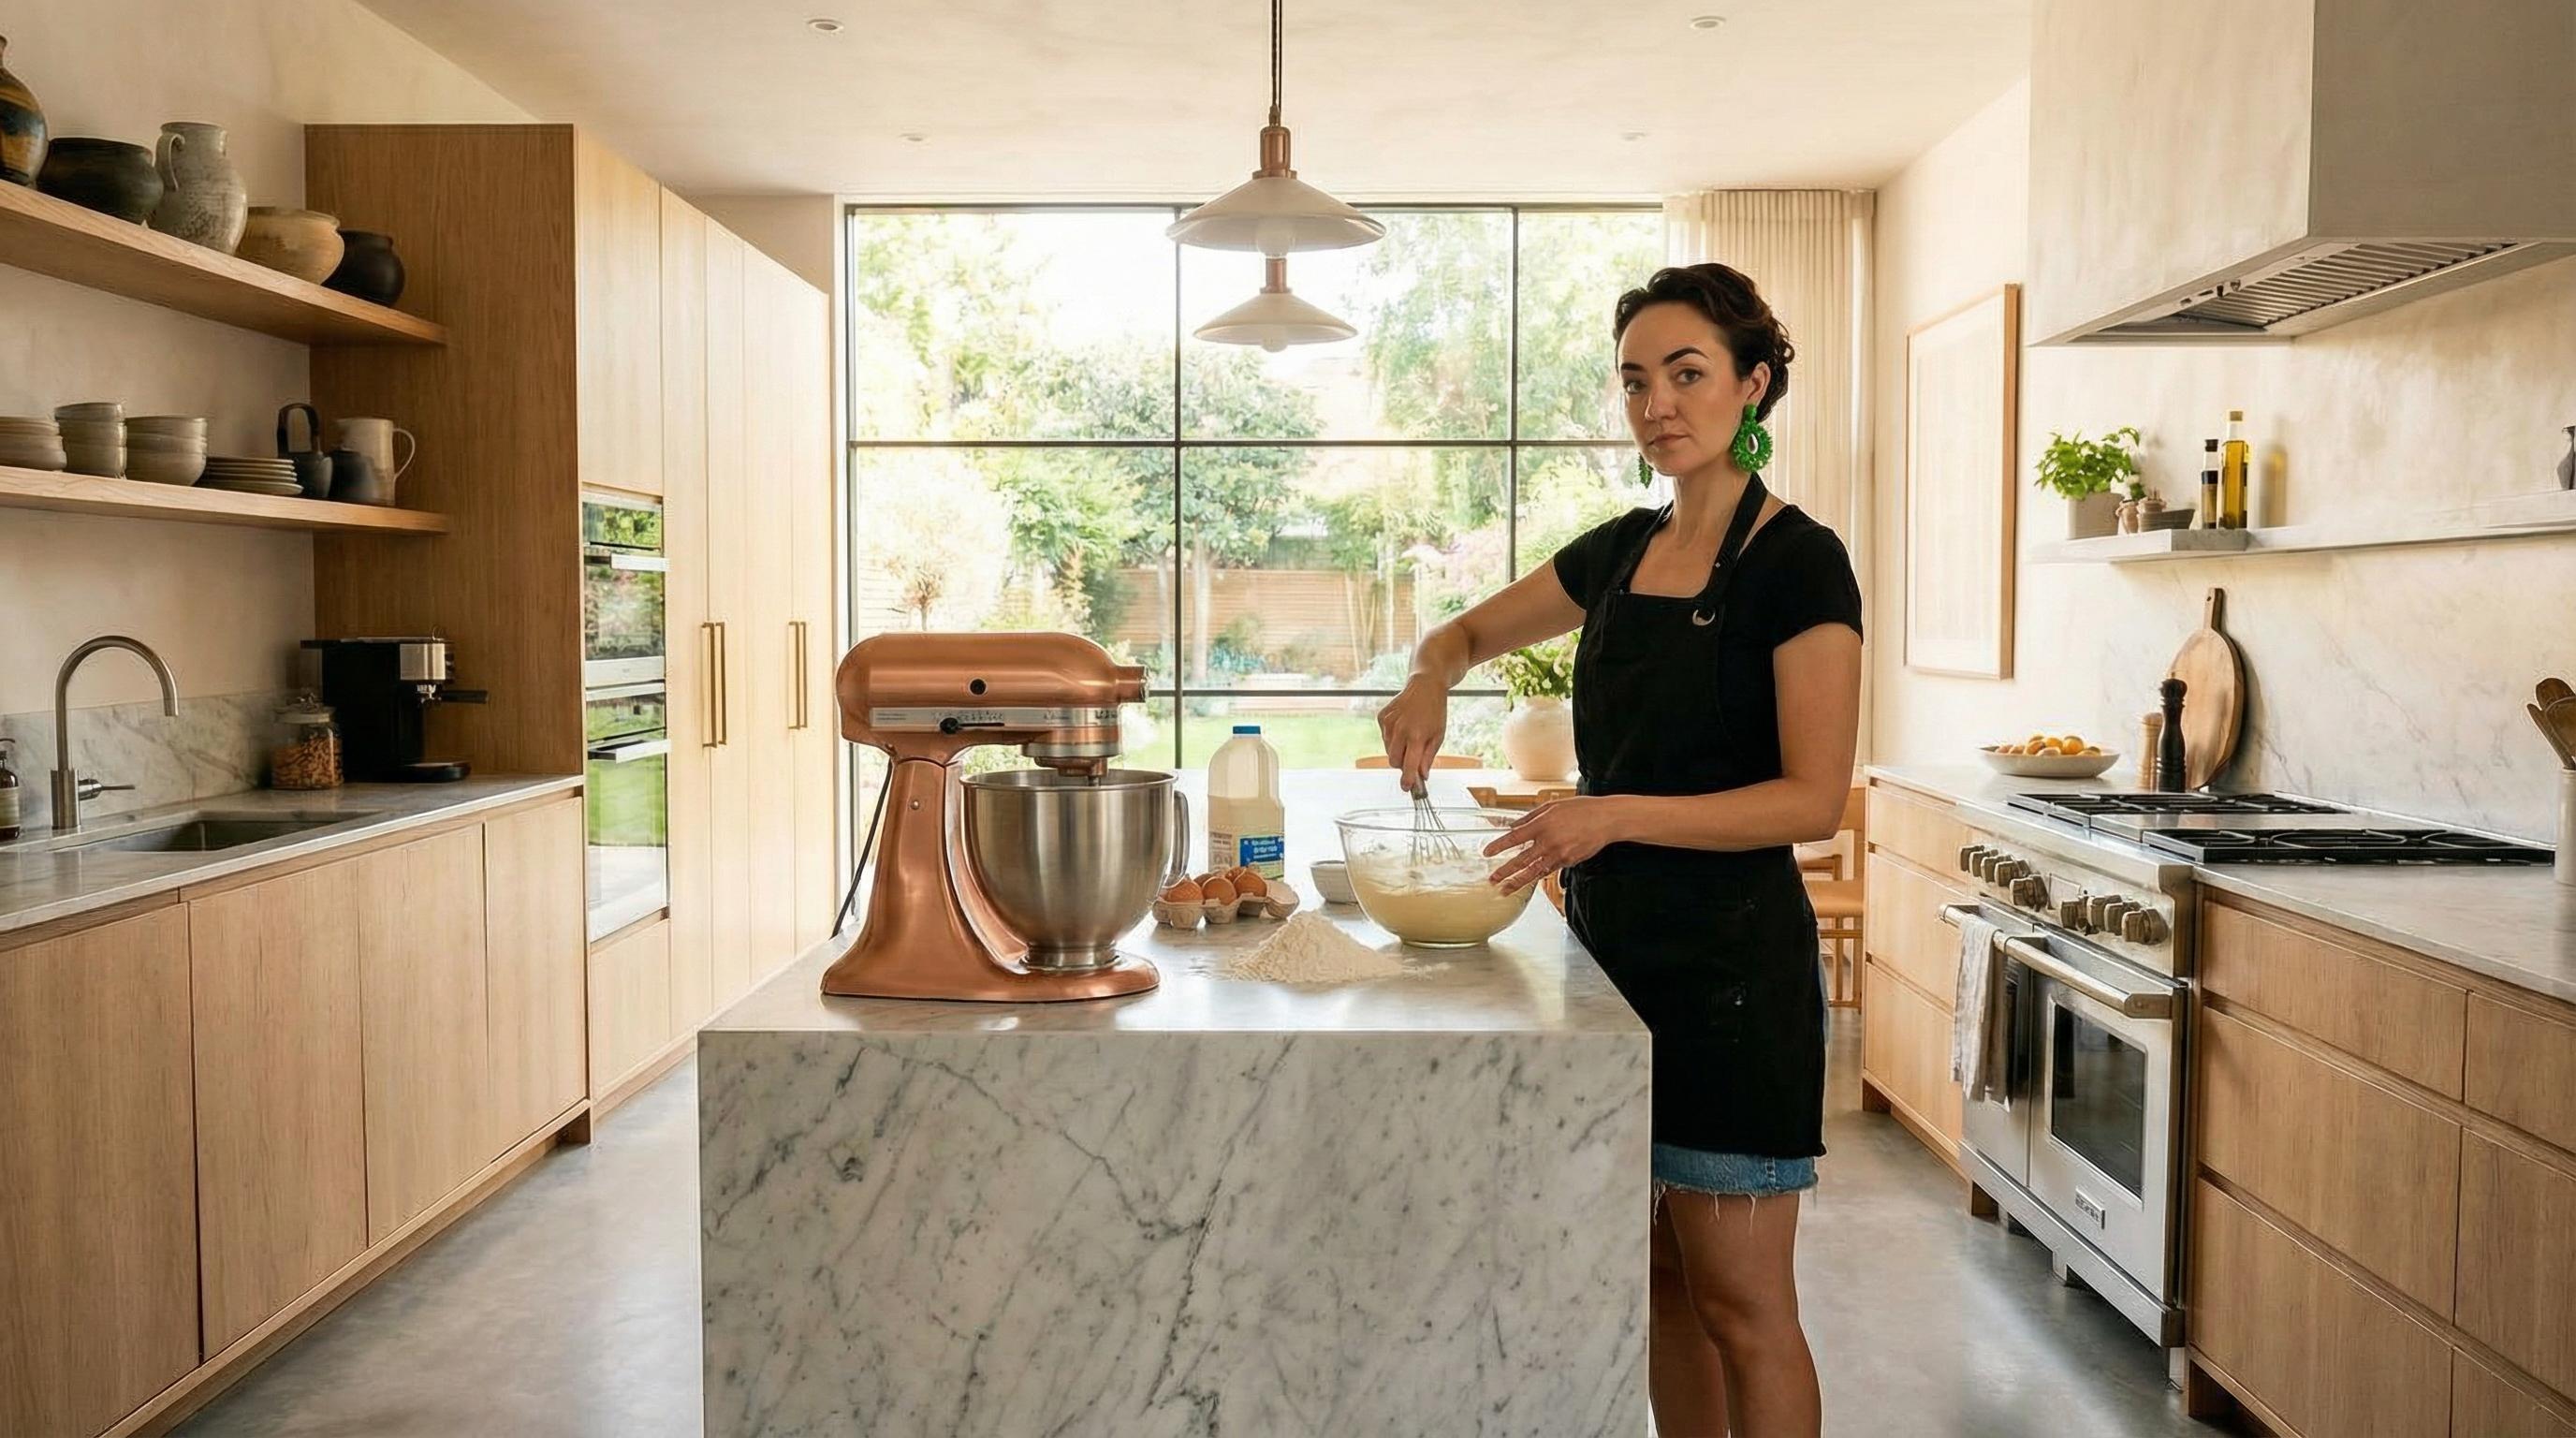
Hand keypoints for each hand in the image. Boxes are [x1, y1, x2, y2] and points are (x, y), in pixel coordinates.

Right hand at [1375, 675, 1449, 793]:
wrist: (1425, 686)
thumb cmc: (1434, 711)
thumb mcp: (1438, 736)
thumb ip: (1428, 757)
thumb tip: (1422, 775)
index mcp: (1417, 736)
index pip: (1409, 765)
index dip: (1407, 779)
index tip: (1406, 788)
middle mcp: (1400, 730)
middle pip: (1394, 760)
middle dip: (1402, 764)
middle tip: (1412, 757)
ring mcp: (1389, 723)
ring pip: (1388, 749)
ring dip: (1398, 749)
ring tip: (1410, 735)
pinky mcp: (1382, 717)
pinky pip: (1384, 737)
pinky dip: (1392, 737)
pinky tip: (1403, 725)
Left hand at [1486, 797, 1620, 894]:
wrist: (1607, 820)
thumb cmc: (1580, 809)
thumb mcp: (1552, 806)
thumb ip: (1531, 817)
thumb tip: (1514, 825)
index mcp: (1542, 825)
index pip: (1514, 838)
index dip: (1499, 846)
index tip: (1487, 852)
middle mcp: (1549, 842)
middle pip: (1522, 860)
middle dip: (1505, 872)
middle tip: (1492, 879)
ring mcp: (1559, 854)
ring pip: (1534, 872)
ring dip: (1518, 882)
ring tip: (1505, 889)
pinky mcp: (1569, 862)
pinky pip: (1550, 869)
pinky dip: (1538, 874)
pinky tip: (1529, 878)